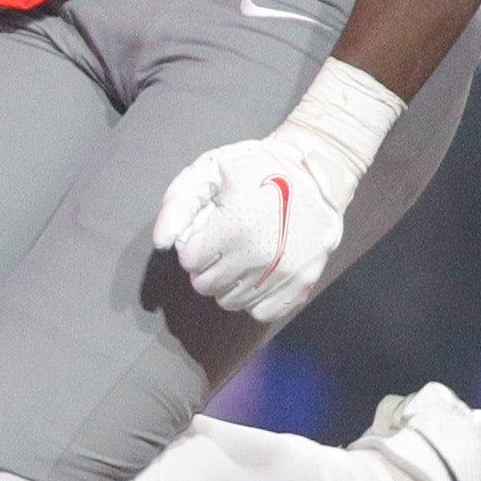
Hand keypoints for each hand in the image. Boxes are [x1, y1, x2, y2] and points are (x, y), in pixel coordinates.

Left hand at [152, 61, 403, 323]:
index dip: (194, 246)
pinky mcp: (301, 285)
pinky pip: (260, 312)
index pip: (190, 261)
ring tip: (242, 257)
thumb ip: (179, 204)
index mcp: (233, 227)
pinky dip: (254, 298)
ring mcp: (282, 274)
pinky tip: (259, 274)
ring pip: (231, 302)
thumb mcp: (212, 168)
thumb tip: (163, 243)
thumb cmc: (258, 168)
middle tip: (223, 247)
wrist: (317, 173)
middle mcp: (258, 256)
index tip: (209, 233)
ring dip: (229, 283)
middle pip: (206, 286)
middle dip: (207, 268)